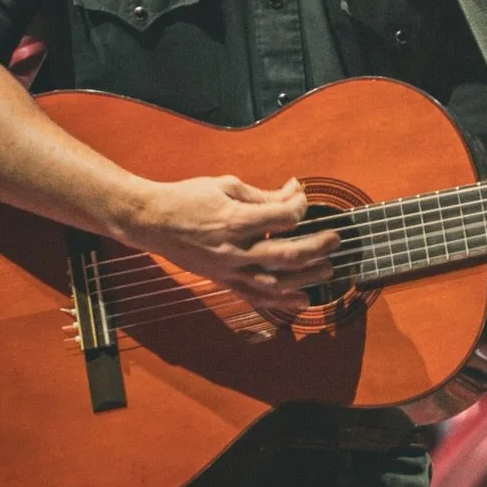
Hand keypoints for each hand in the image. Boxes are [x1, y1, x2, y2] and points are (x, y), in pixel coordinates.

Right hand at [129, 176, 338, 316]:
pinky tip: (302, 300)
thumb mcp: (227, 185)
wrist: (152, 220)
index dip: (300, 205)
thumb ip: (263, 194)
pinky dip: (281, 301)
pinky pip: (256, 295)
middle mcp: (234, 249)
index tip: (302, 197)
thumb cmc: (188, 197)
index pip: (284, 217)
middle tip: (335, 240)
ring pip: (275, 282)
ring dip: (306, 278)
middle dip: (317, 248)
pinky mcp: (222, 281)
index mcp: (235, 220)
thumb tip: (294, 190)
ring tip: (328, 270)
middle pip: (287, 254)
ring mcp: (228, 270)